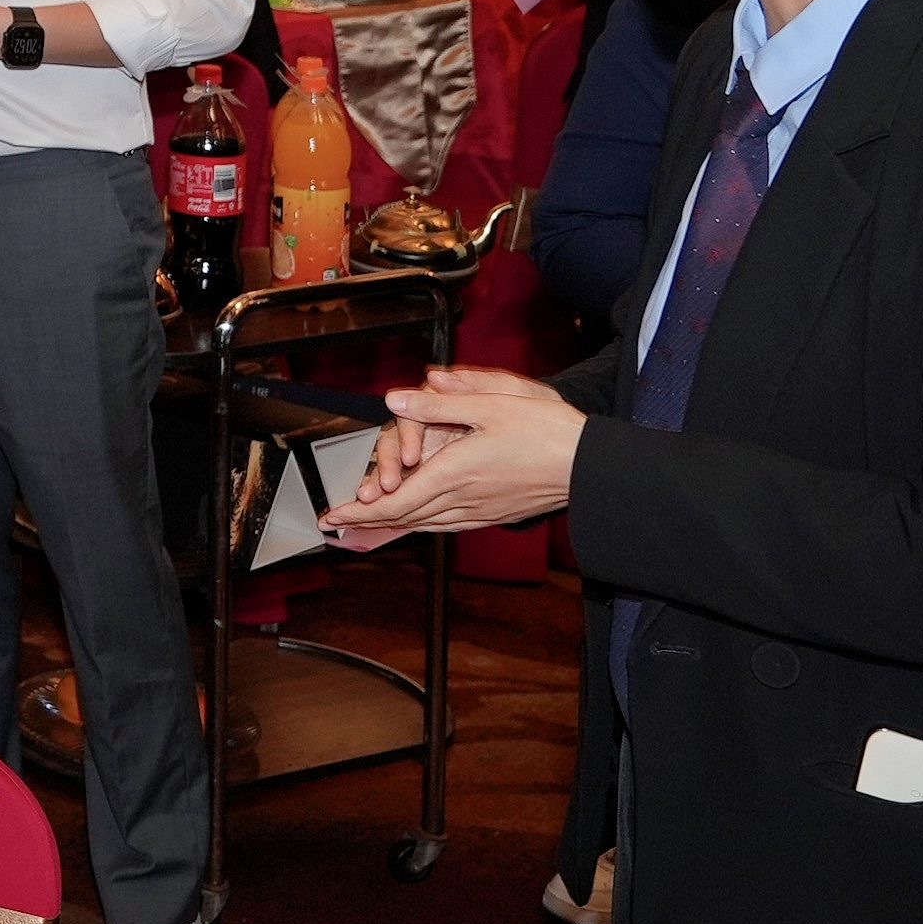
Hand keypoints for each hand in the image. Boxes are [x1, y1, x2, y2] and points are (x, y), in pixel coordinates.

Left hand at [323, 369, 586, 543]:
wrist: (591, 465)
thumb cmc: (545, 431)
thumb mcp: (490, 404)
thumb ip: (439, 403)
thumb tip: (395, 398)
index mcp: (455, 472)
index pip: (396, 499)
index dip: (359, 511)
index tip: (332, 515)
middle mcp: (463, 498)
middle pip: (404, 516)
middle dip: (366, 521)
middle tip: (336, 523)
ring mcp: (480, 511)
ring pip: (425, 523)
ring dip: (392, 524)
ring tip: (365, 524)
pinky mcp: (494, 514)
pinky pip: (448, 524)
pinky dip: (423, 524)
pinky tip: (418, 521)